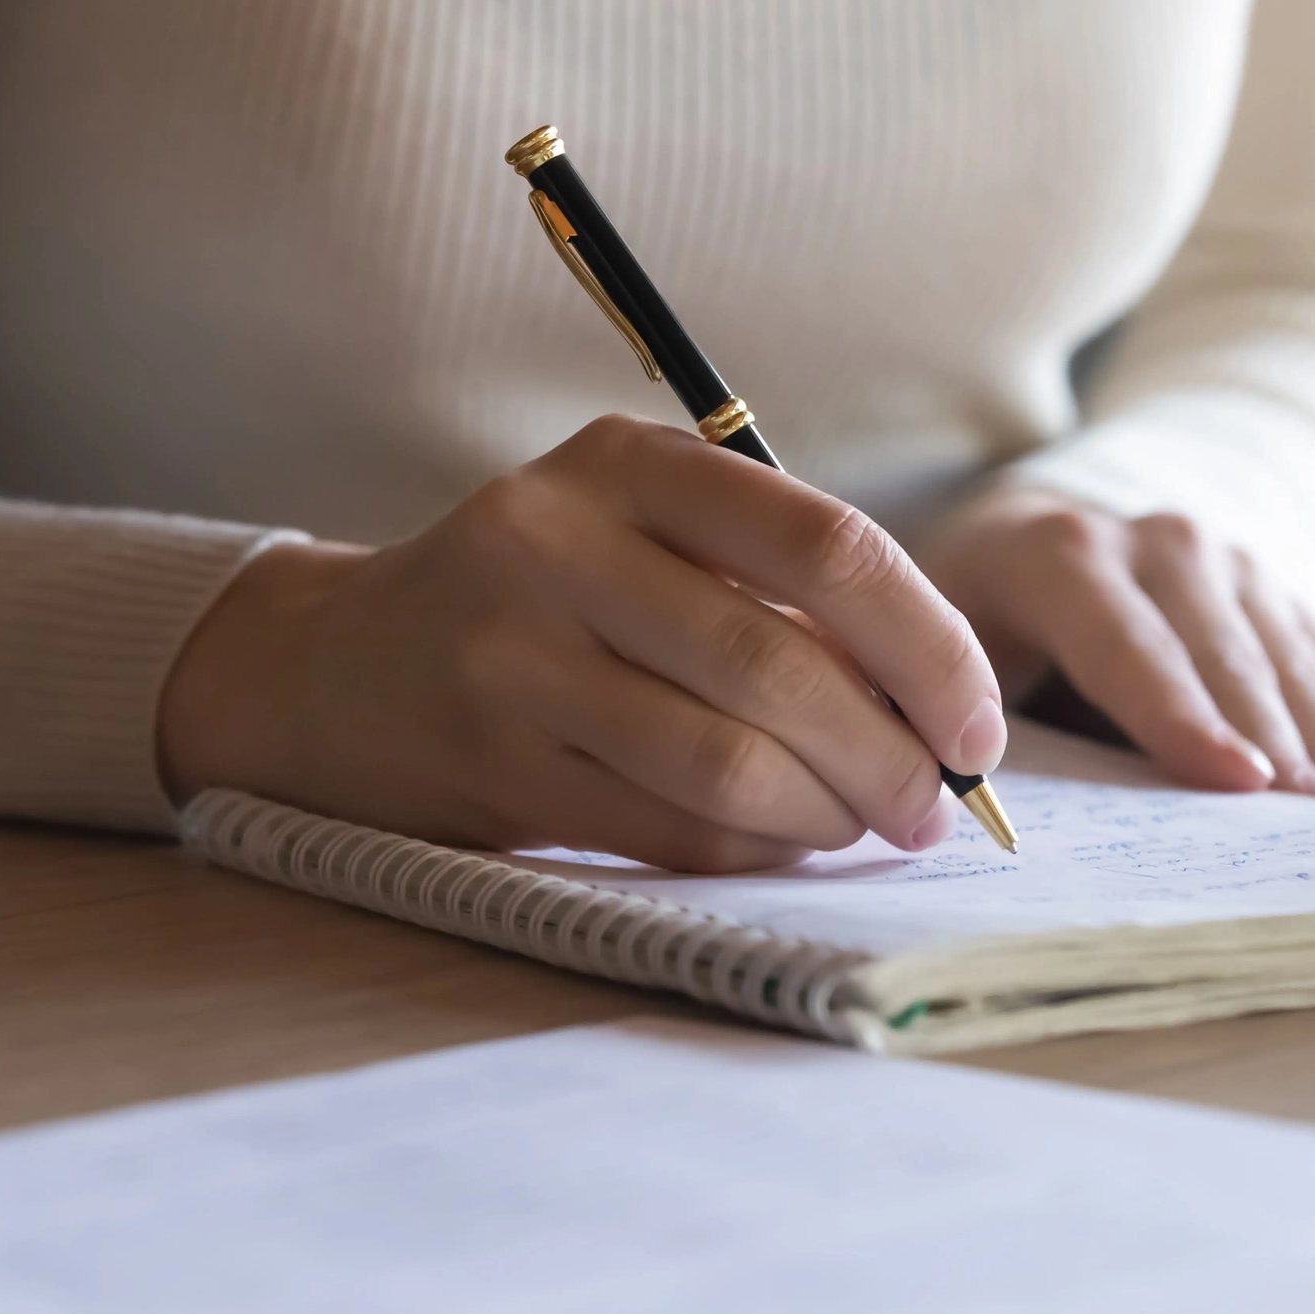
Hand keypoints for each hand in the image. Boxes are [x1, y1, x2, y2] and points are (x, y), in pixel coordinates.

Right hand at [158, 415, 1006, 870]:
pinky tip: (782, 844)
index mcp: (627, 462)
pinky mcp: (487, 762)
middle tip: (936, 805)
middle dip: (892, 756)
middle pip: (783, 666)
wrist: (333, 667)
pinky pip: (666, 827)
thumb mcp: (639, 534)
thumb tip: (940, 703)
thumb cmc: (540, 600)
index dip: (932, 647)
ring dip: (828, 815)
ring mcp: (510, 655)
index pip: (827, 546)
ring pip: (726, 761)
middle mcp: (558, 540)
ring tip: (867, 827)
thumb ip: (770, 586)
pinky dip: (754, 851)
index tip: (981, 725)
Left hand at [916, 487, 1314, 805]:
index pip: (1128, 645)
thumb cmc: (982, 630)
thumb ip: (967, 719)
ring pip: (1291, 661)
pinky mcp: (1276, 592)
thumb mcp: (946, 659)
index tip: (1239, 782)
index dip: (1183, 717)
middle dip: (1278, 747)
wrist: (1029, 540)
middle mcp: (1160, 543)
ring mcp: (1231, 562)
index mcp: (1062, 557)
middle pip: (1227, 660)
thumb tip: (989, 807)